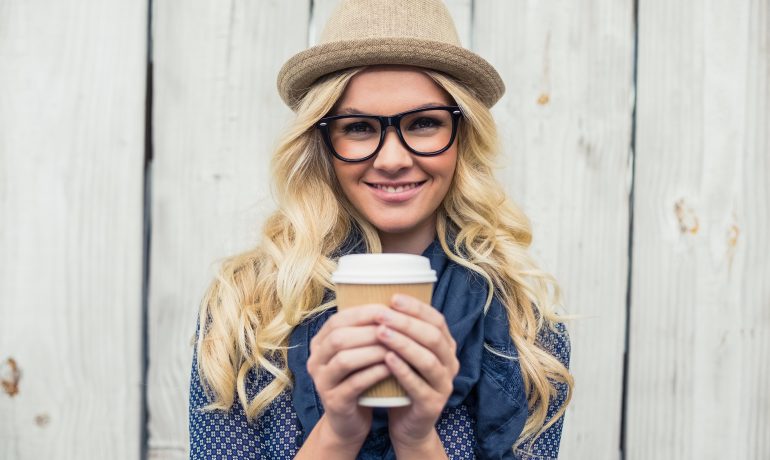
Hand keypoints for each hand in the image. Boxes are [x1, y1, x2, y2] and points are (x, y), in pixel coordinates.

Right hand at [306, 304, 394, 447]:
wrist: (349, 421)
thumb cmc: (359, 379)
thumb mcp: (358, 352)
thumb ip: (364, 331)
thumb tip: (392, 303)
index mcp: (320, 343)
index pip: (338, 319)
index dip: (363, 312)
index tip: (389, 309)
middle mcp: (315, 360)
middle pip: (339, 338)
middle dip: (369, 331)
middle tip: (396, 327)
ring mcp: (321, 382)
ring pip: (345, 360)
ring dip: (373, 351)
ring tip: (396, 347)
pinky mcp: (334, 402)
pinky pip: (354, 384)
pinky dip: (374, 373)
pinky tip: (391, 368)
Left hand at [374, 294, 458, 451]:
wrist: (407, 425)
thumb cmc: (401, 382)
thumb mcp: (405, 353)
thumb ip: (402, 331)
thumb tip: (379, 299)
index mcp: (446, 347)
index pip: (436, 320)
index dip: (416, 308)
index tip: (392, 297)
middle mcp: (450, 363)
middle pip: (432, 337)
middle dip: (406, 323)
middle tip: (382, 314)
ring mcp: (444, 385)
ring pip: (427, 360)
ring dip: (403, 344)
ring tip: (380, 332)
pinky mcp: (433, 405)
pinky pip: (419, 385)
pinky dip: (403, 370)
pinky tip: (387, 359)